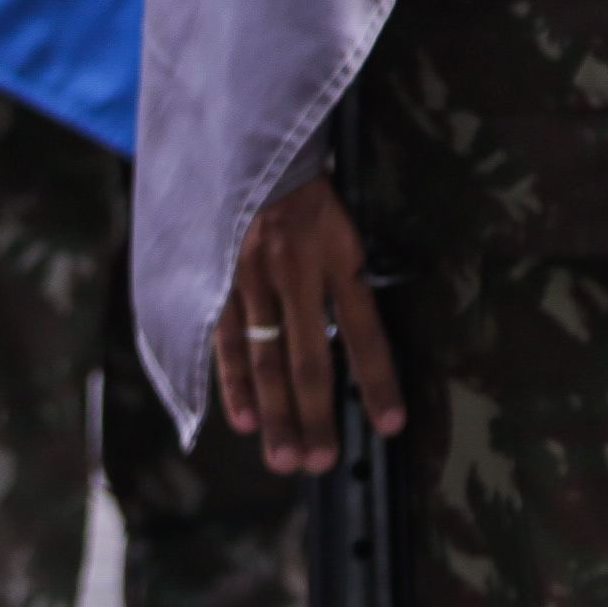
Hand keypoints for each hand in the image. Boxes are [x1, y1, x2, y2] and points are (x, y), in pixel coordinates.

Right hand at [223, 171, 401, 474]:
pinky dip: (234, 384)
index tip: (390, 425)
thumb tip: (356, 344)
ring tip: (285, 458)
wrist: (254, 143)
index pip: (364, 330)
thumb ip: (347, 276)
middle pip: (309, 358)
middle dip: (316, 415)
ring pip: (264, 360)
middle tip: (320, 462)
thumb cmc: (309, 189)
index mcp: (336, 254)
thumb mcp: (343, 222)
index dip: (377, 381)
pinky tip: (245, 419)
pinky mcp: (217, 281)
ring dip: (276, 414)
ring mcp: (251, 279)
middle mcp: (295, 271)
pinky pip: (227, 342)